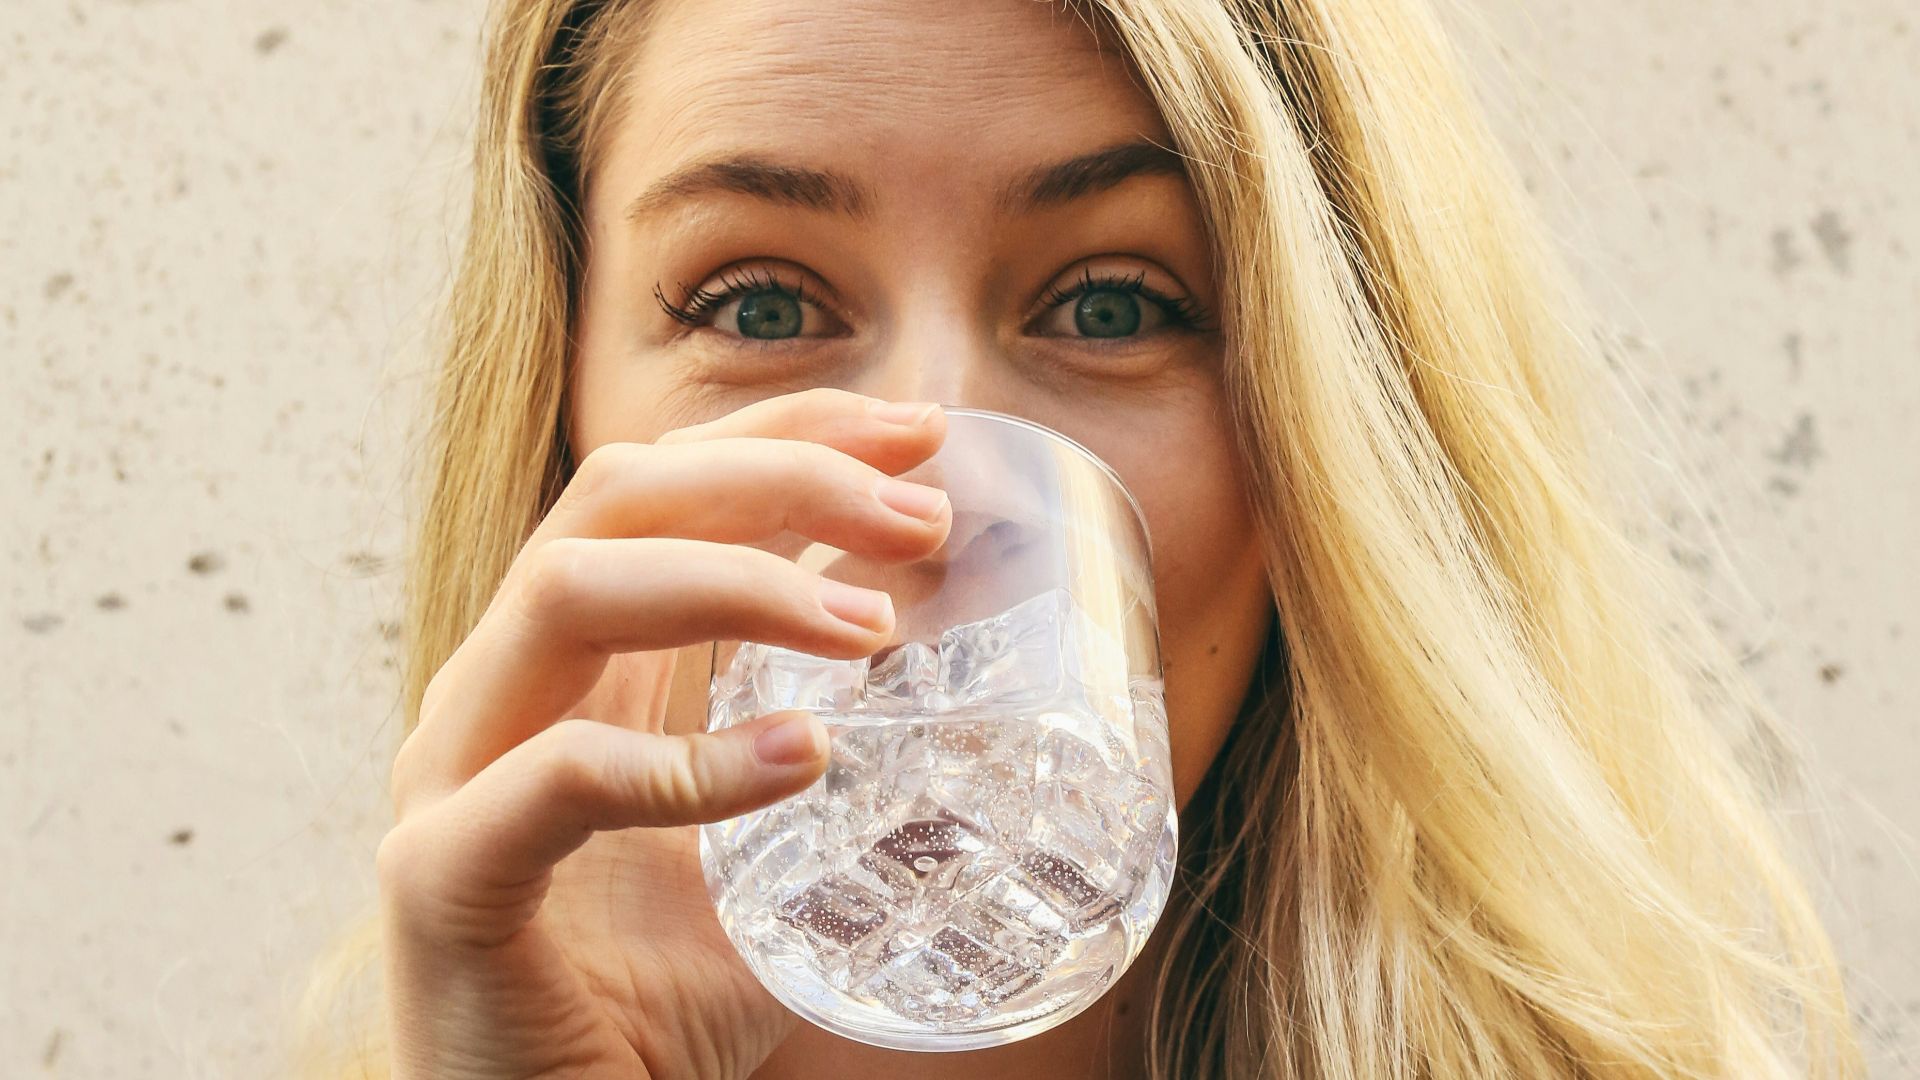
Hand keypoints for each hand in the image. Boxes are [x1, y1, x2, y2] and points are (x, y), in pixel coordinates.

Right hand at [376, 389, 950, 1078]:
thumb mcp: (756, 850)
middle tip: (919, 518)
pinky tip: (801, 760)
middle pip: (617, 498)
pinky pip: (556, 779)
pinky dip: (686, 762)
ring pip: (567, 591)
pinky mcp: (442, 876)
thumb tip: (969, 704)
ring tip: (875, 629)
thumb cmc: (644, 993)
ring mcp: (454, 771)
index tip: (917, 433)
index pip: (665, 484)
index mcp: (568, 660)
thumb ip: (813, 759)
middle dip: (779, 477)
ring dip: (739, 583)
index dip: (786, 432)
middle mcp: (500, 685)